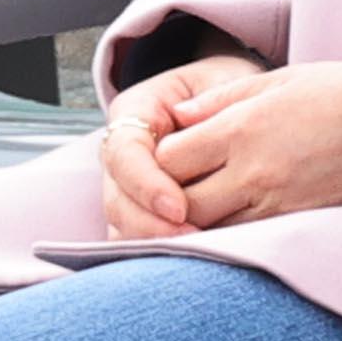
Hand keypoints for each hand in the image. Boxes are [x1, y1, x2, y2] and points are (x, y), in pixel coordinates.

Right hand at [96, 49, 270, 237]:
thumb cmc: (224, 89)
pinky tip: (187, 260)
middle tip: (190, 238)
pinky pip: (134, 240)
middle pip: (116, 198)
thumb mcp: (222, 80)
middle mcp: (122, 152)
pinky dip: (155, 254)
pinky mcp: (138, 211)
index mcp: (134, 113)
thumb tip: (188, 117)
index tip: (179, 207)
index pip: (124, 153)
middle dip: (149, 225)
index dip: (146, 184)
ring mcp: (125, 185)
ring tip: (194, 253)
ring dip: (152, 244)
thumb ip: (211, 96)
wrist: (225, 102)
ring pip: (119, 225)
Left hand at [145, 62, 341, 229]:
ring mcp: (278, 205)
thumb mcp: (280, 80)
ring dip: (198, 227)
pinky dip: (232, 241)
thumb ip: (221, 100)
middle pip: (181, 203)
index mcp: (243, 128)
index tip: (167, 160)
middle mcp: (254, 172)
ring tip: (198, 217)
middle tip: (171, 197)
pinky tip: (233, 231)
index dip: (157, 162)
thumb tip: (178, 117)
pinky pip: (249, 244)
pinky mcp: (302, 227)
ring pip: (211, 232)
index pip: (168, 158)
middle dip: (168, 202)